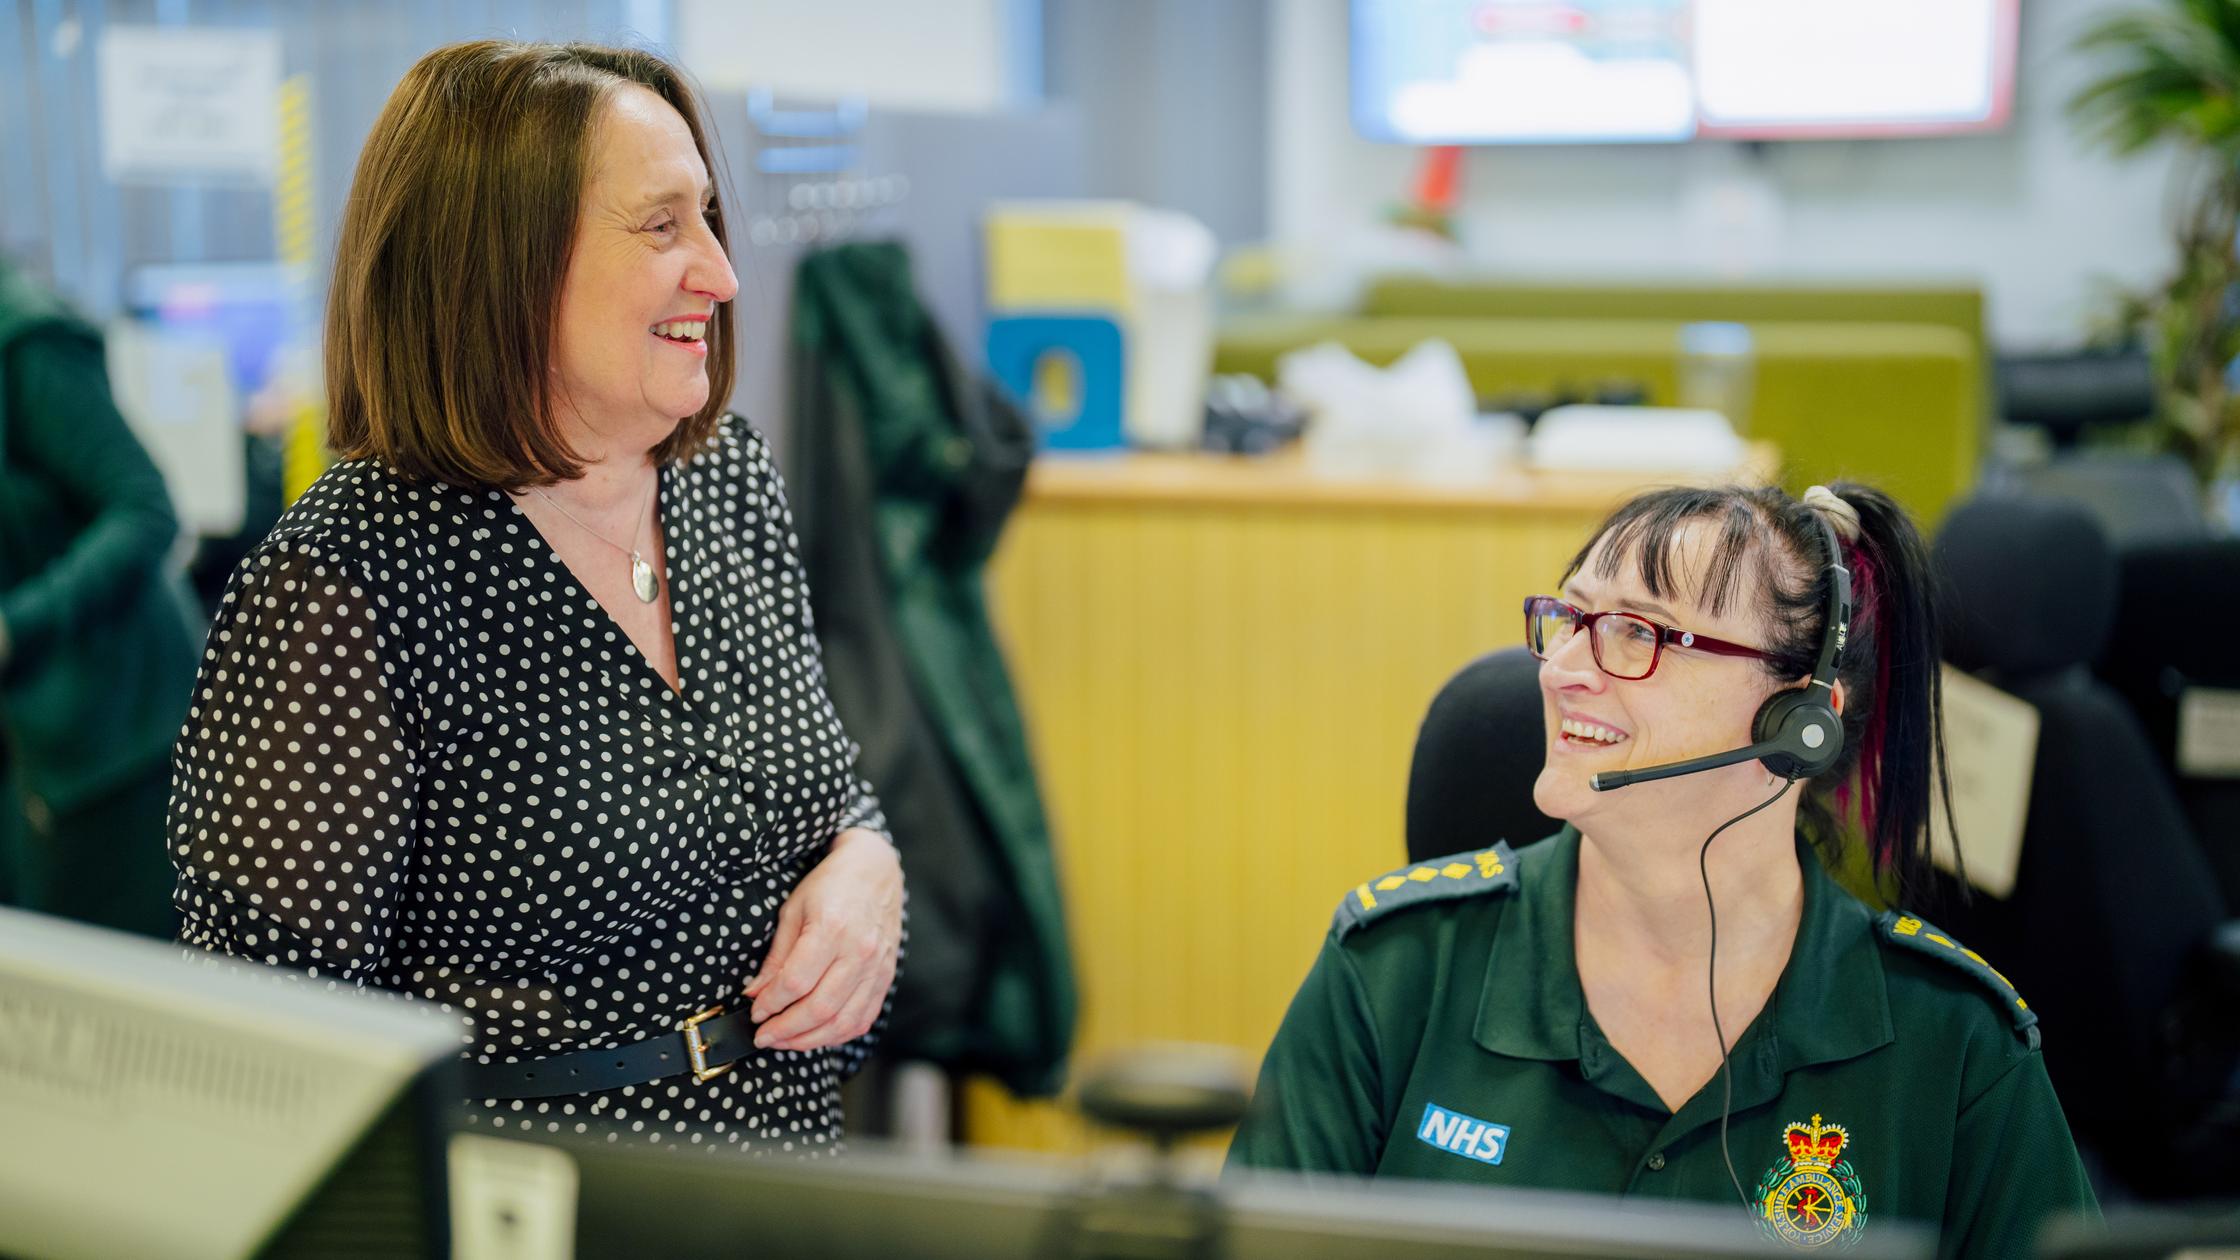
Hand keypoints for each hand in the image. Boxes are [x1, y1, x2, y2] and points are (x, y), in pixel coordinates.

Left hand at [743, 828, 902, 1050]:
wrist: (876, 872)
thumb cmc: (830, 885)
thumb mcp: (794, 910)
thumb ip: (777, 956)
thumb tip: (755, 994)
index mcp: (832, 929)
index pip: (796, 982)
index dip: (770, 1004)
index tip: (755, 1011)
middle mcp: (859, 952)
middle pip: (819, 1008)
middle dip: (785, 1030)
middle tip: (763, 1035)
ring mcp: (877, 968)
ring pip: (842, 1022)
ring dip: (809, 1040)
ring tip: (785, 1041)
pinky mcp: (886, 978)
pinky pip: (863, 1019)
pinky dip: (837, 1035)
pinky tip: (816, 1035)